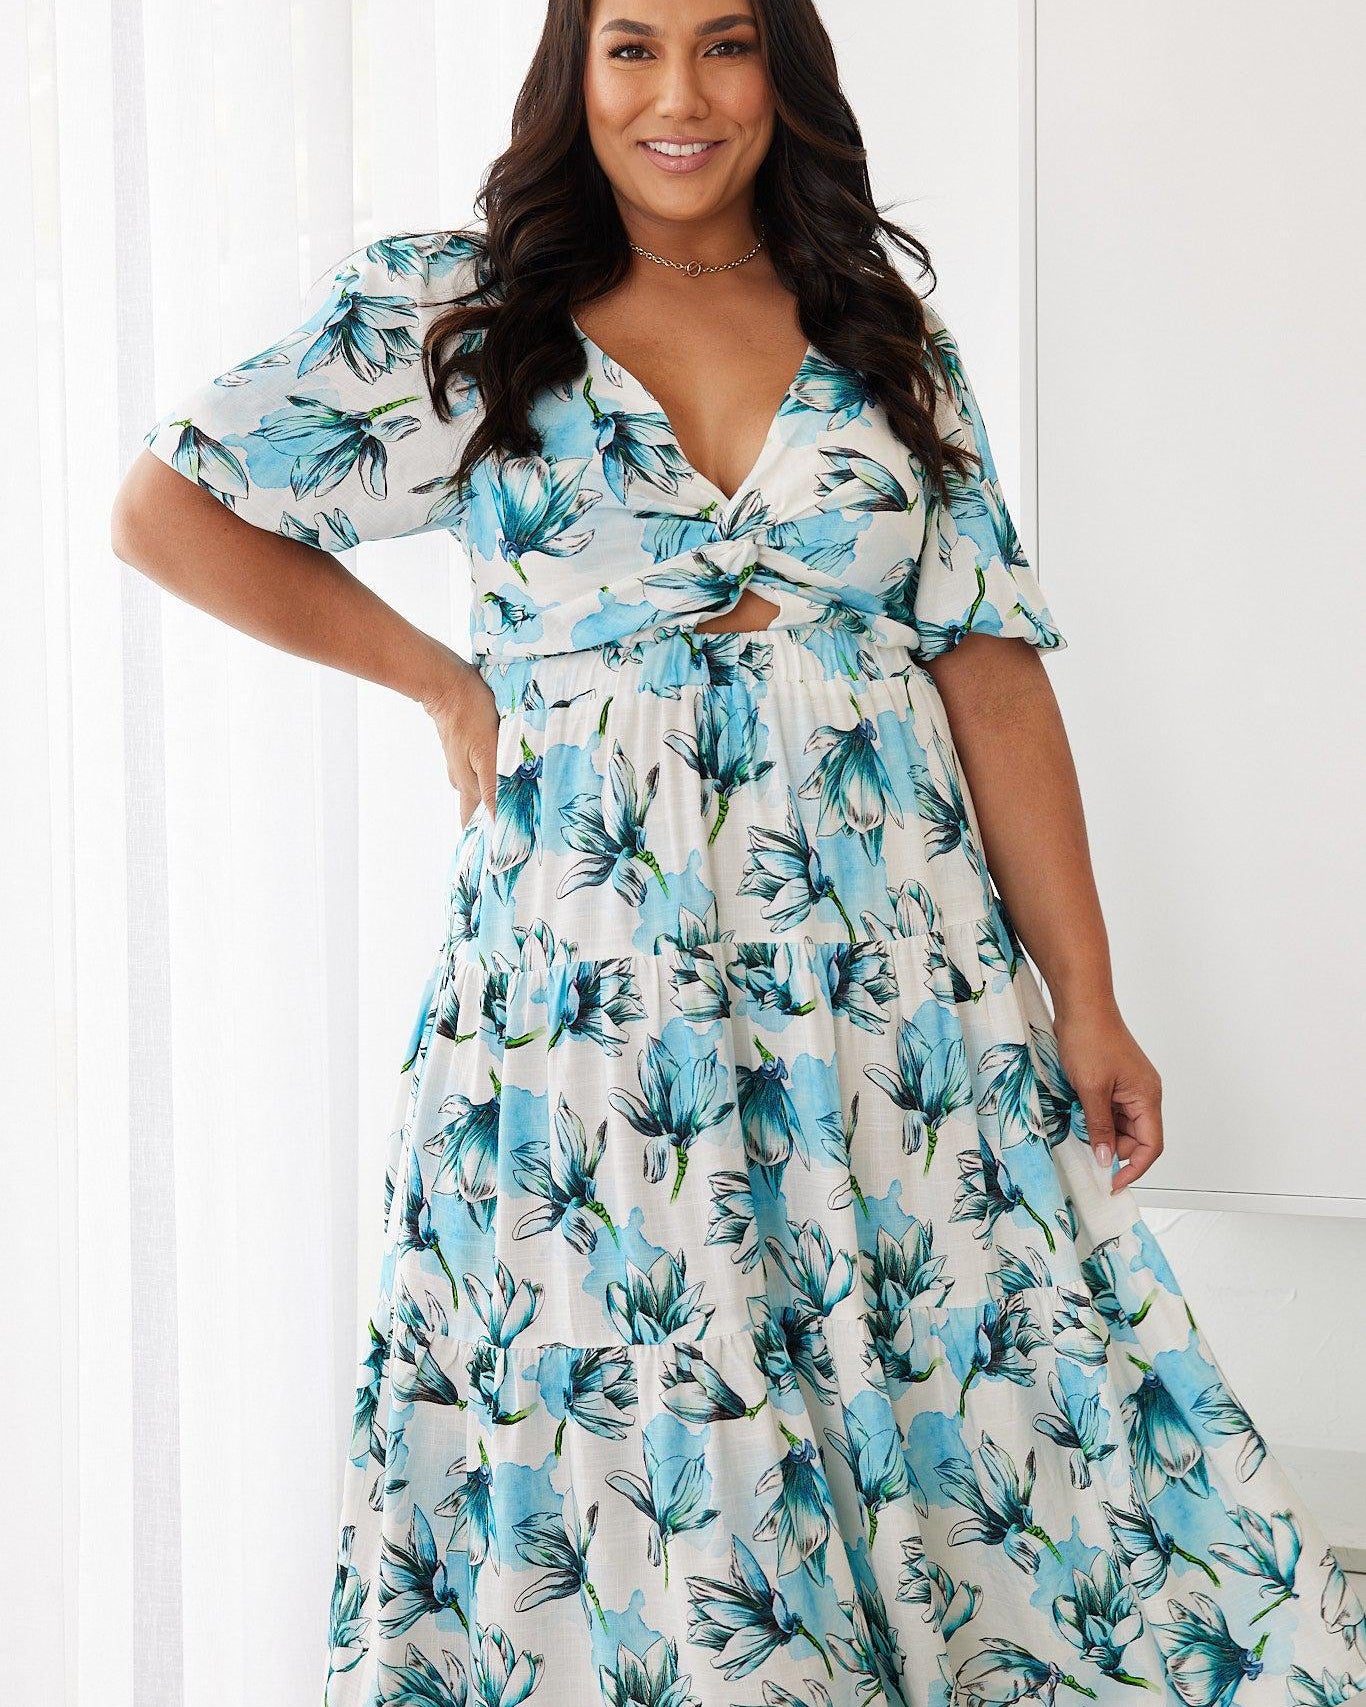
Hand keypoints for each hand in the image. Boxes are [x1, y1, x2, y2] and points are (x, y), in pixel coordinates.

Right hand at [421, 658, 500, 829]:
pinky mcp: (465, 749)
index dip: (487, 841)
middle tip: (508, 840)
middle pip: (475, 812)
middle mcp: (463, 780)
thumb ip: (495, 787)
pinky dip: (490, 783)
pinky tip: (500, 780)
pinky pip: (479, 774)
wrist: (446, 683)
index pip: (476, 824)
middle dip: (489, 826)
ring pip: (477, 793)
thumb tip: (499, 822)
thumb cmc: (471, 715)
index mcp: (470, 786)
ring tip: (509, 814)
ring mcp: (461, 765)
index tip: (502, 857)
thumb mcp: (488, 752)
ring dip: (491, 804)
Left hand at [1052, 1001, 1163, 1193]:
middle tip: (1085, 1150)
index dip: (1134, 1167)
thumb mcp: (1091, 1089)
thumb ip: (1099, 1127)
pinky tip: (1076, 1116)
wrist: (1080, 1006)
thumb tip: (1105, 1158)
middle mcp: (1143, 1094)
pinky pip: (1108, 1110)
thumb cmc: (1090, 1039)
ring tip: (1076, 1128)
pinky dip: (1094, 1118)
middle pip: (1134, 1138)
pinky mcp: (1114, 1082)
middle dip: (1112, 1148)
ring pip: (1119, 1125)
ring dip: (1100, 1132)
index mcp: (1147, 1097)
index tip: (1112, 1181)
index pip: (1151, 1145)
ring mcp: (1128, 1088)